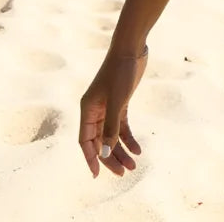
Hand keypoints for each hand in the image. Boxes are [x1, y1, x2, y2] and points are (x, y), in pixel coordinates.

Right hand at [79, 46, 148, 176]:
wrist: (131, 48)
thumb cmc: (121, 72)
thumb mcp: (117, 101)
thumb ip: (111, 127)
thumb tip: (105, 153)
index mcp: (87, 110)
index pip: (86, 141)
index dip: (91, 159)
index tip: (97, 175)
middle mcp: (95, 110)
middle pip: (100, 141)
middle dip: (110, 158)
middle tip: (123, 173)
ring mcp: (108, 107)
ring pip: (111, 136)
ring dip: (121, 150)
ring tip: (133, 165)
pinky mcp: (120, 102)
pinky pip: (121, 126)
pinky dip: (128, 138)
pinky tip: (138, 149)